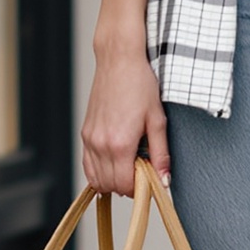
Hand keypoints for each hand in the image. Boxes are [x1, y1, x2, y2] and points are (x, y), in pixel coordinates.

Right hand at [81, 39, 169, 196]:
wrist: (119, 61)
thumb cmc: (140, 84)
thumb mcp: (157, 120)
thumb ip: (160, 154)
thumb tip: (164, 180)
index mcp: (120, 143)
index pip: (125, 185)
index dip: (140, 188)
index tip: (150, 179)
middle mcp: (100, 144)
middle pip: (110, 185)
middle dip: (127, 186)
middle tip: (142, 171)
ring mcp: (90, 139)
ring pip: (96, 178)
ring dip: (112, 180)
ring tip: (129, 166)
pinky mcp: (85, 133)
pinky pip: (87, 165)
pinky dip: (98, 172)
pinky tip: (113, 165)